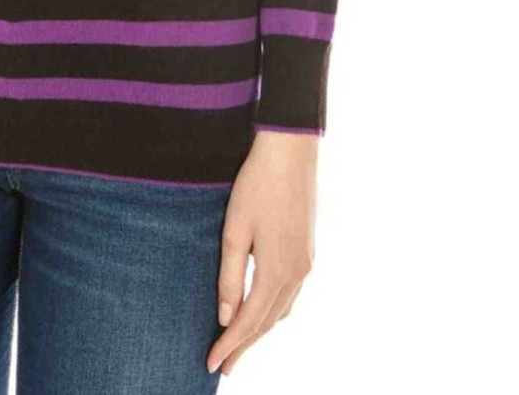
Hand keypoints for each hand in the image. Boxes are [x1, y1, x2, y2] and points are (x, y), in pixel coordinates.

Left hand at [206, 130, 318, 375]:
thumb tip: (226, 317)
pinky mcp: (307, 250)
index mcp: (278, 271)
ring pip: (282, 310)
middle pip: (268, 322)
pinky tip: (262, 309)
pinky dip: (273, 309)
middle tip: (224, 366)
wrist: (291, 152)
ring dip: (260, 329)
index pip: (250, 322)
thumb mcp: (235, 230)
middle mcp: (297, 273)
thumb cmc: (257, 186)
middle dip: (245, 346)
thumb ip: (231, 276)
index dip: (230, 346)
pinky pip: (290, 293)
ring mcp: (306, 262)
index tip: (212, 365)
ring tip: (238, 343)